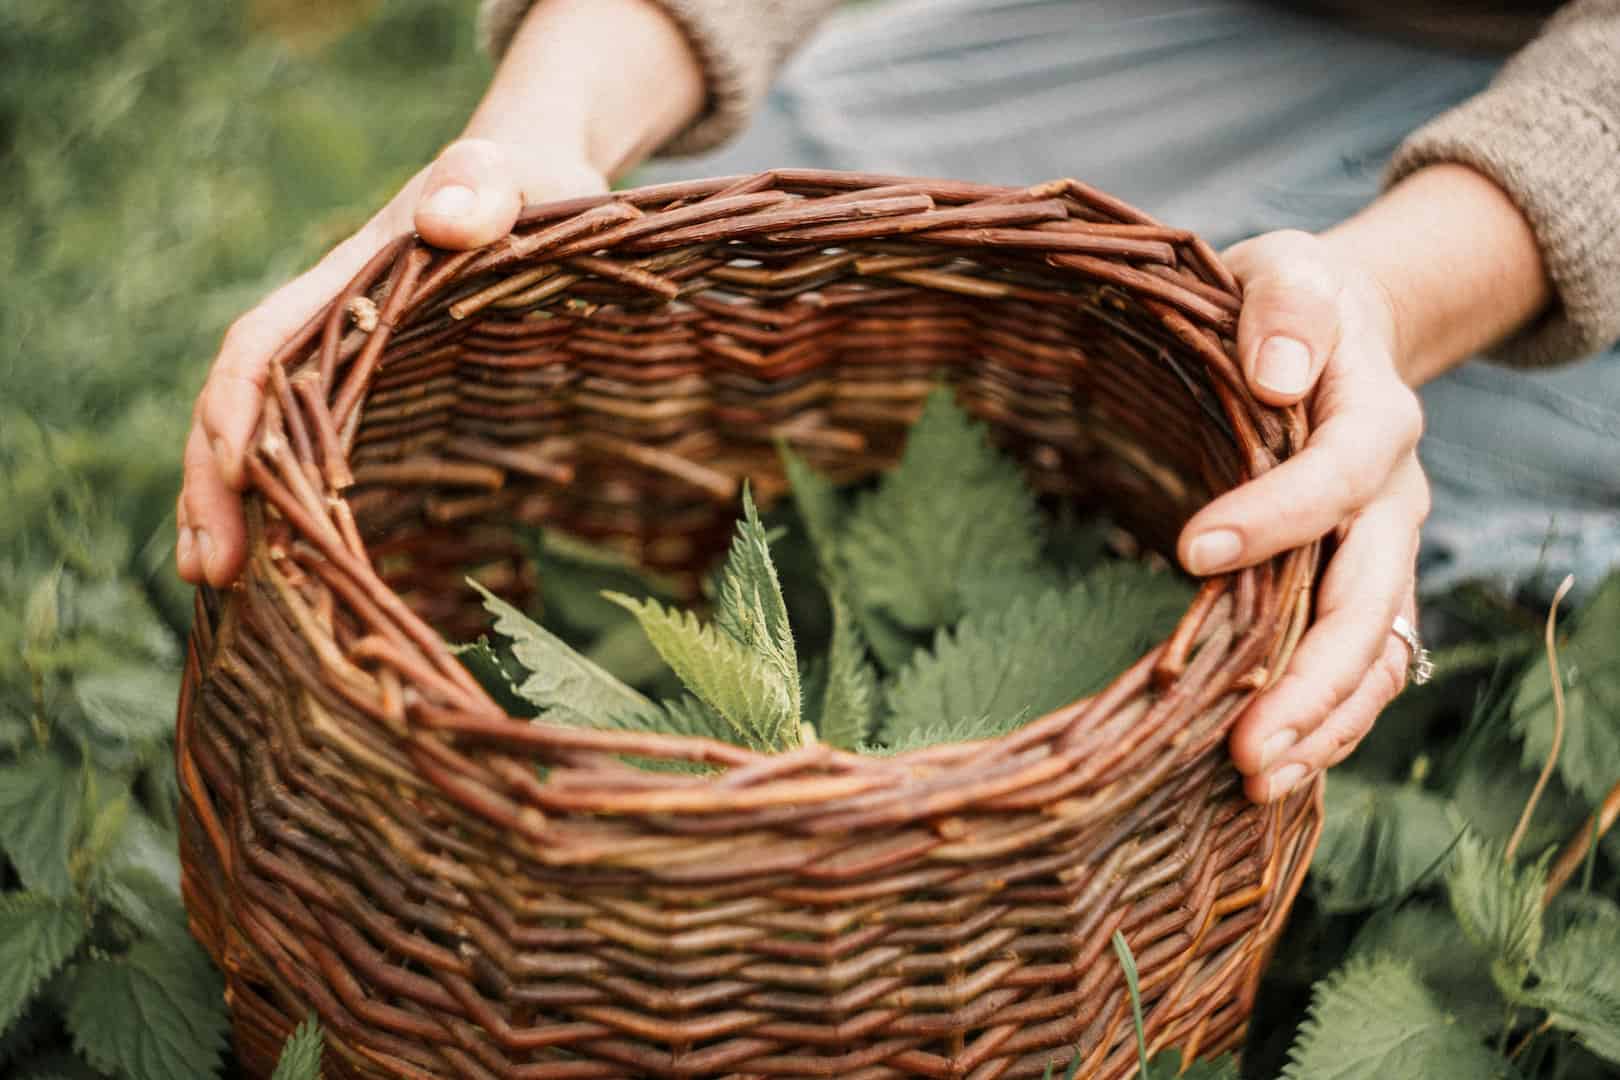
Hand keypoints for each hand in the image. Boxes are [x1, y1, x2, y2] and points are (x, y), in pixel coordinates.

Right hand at [176, 139, 606, 586]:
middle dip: (216, 484)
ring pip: (267, 440)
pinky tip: (292, 569)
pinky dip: (295, 509)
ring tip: (219, 584)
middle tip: (214, 571)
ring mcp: (351, 372)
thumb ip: (483, 187)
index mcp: (344, 281)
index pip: (264, 342)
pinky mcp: (384, 402)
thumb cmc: (530, 178)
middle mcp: (330, 331)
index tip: (235, 467)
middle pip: (242, 406)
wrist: (540, 181)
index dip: (238, 403)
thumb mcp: (517, 173)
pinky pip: (322, 457)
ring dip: (237, 508)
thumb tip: (444, 220)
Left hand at [1176, 229, 1429, 803]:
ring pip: (1374, 654)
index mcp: (1374, 415)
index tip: (1191, 552)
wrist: (1346, 329)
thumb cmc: (1291, 303)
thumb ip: (1284, 306)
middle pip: (1369, 600)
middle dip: (1311, 680)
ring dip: (1324, 724)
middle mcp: (1394, 499)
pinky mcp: (1361, 589)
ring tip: (1258, 782)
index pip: (1339, 473)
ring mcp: (1384, 554)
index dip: (1278, 517)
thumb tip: (1278, 376)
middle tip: (1245, 750)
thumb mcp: (1286, 272)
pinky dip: (1327, 721)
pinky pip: (1361, 668)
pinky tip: (1277, 770)